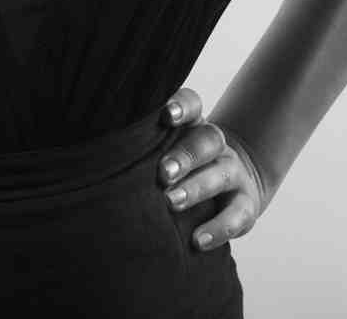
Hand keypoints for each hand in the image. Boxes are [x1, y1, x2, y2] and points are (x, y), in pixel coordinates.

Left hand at [155, 86, 274, 252]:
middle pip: (207, 140)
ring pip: (220, 174)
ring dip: (197, 188)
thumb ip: (143, 152)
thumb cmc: (181, 172)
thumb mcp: (165, 154)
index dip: (182, 107)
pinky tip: (199, 240)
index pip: (193, 105)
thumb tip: (101, 161)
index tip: (167, 115)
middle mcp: (216, 146)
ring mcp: (233, 173)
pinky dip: (219, 228)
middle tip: (163, 173)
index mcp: (194, 127)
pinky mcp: (245, 204)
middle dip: (185, 156)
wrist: (230, 190)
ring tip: (172, 202)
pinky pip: (238, 215)